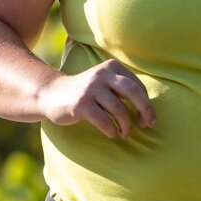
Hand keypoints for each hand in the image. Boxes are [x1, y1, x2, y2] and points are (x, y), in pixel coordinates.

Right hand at [37, 60, 156, 139]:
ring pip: (120, 110)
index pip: (138, 86)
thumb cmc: (86, 93)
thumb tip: (149, 112)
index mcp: (112, 67)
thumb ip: (124, 90)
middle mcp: (102, 74)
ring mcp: (90, 88)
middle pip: (134, 92)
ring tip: (125, 133)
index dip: (147, 104)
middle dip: (146, 111)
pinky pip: (104, 121)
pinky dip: (112, 130)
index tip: (148, 119)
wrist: (51, 94)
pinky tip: (112, 133)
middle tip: (148, 125)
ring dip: (126, 126)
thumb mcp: (105, 84)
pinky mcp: (81, 104)